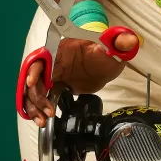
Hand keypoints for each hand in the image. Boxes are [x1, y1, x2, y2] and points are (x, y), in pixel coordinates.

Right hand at [23, 32, 139, 125]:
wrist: (109, 63)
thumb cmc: (108, 52)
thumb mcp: (115, 48)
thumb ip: (120, 43)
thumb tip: (129, 40)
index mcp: (63, 49)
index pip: (42, 57)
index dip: (33, 69)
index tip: (31, 83)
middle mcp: (54, 61)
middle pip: (33, 76)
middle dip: (34, 95)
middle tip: (47, 110)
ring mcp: (54, 74)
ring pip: (34, 90)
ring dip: (34, 105)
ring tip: (43, 120)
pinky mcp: (57, 86)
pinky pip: (42, 98)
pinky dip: (39, 109)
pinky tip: (43, 120)